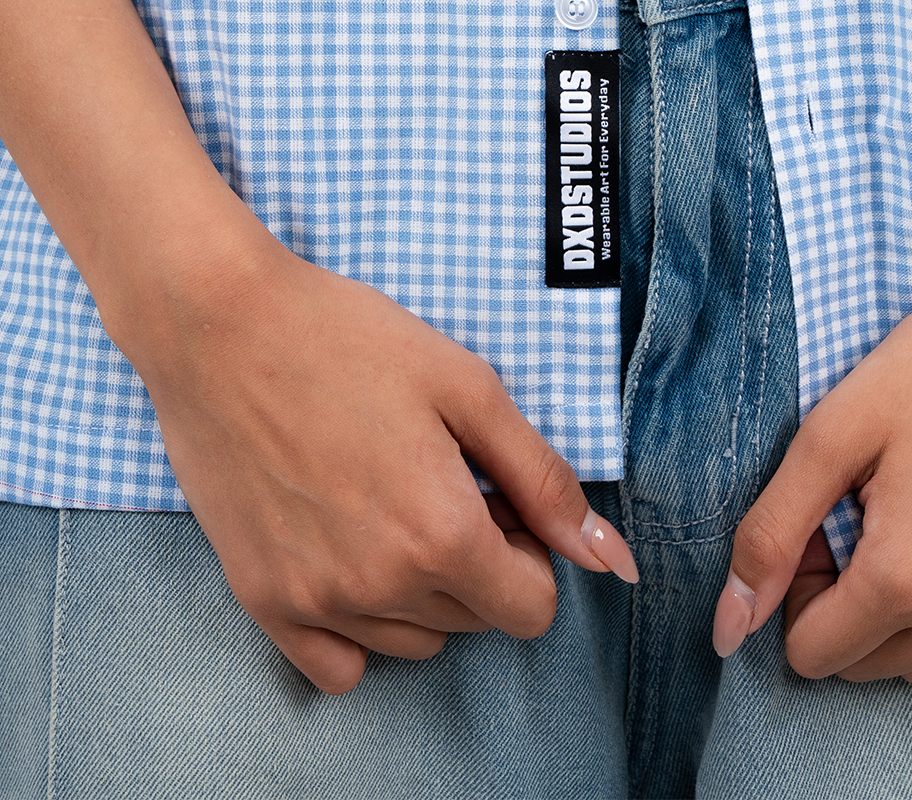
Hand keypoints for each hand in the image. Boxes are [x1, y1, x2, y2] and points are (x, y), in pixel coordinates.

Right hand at [132, 235, 637, 693]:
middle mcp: (380, 585)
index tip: (493, 495)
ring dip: (421, 589)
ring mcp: (315, 600)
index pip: (532, 608)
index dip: (529, 549)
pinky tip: (348, 551)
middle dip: (477, 560)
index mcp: (442, 533)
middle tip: (437, 478)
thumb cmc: (345, 337)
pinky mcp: (262, 599)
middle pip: (474, 620)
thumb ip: (542, 477)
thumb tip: (611, 556)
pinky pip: (337, 666)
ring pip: (412, 642)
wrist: (220, 323)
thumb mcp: (467, 386)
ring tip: (388, 500)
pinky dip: (357, 626)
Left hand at [713, 249, 911, 681]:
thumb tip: (728, 624)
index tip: (830, 524)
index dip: (803, 588)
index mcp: (905, 576)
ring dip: (908, 611)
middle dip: (849, 602)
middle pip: (865, 664)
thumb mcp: (836, 432)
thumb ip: (774, 531)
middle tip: (873, 513)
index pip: (812, 654)